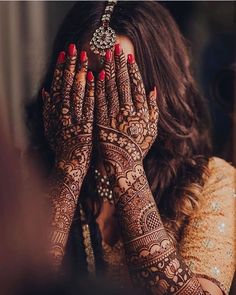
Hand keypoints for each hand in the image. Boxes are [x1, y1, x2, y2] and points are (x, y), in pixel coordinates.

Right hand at [42, 44, 94, 181]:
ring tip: (85, 56)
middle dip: (70, 65)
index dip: (60, 68)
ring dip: (81, 72)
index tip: (64, 54)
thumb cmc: (61, 146)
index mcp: (54, 111)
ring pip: (77, 91)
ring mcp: (75, 117)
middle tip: (75, 47)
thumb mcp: (49, 127)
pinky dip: (91, 90)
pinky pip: (88, 104)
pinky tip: (95, 77)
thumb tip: (45, 90)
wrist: (70, 164)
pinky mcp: (87, 124)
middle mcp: (63, 112)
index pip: (57, 85)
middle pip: (66, 84)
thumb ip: (47, 109)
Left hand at [95, 44, 158, 175]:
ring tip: (106, 56)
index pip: (137, 85)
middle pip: (123, 82)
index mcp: (141, 111)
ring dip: (108, 70)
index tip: (129, 56)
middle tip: (116, 48)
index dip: (133, 69)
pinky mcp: (100, 120)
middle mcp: (128, 111)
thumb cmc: (138, 147)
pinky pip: (99, 100)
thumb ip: (153, 108)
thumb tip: (153, 88)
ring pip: (110, 88)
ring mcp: (113, 115)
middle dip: (119, 64)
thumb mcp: (152, 129)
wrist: (122, 164)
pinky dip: (97, 87)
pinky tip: (96, 75)